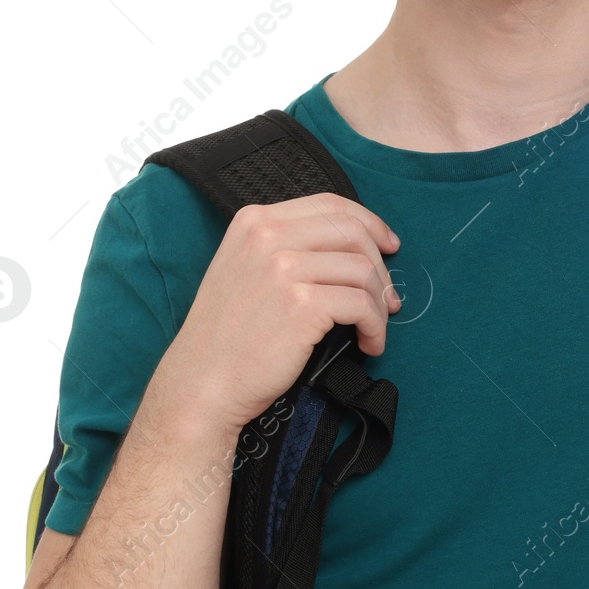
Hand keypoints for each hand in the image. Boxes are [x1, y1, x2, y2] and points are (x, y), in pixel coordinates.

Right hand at [160, 192, 402, 434]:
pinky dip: (375, 326)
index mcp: (254, 221)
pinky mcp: (301, 304)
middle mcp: (267, 236)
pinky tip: (369, 343)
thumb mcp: (244, 269)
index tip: (387, 246)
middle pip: (352, 231)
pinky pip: (361, 304)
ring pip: (362, 269)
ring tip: (375, 327)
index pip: (330, 205)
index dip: (369, 223)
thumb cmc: (227, 337)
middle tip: (387, 297)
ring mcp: (283, 268)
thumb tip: (352, 246)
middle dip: (380, 266)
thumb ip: (286, 247)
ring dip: (379, 303)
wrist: (201, 384)